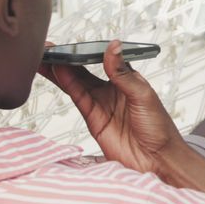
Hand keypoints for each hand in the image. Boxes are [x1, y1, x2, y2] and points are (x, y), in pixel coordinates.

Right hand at [39, 40, 182, 174]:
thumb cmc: (159, 128)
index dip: (86, 51)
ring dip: (60, 70)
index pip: (102, 60)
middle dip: (66, 58)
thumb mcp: (144, 95)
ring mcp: (101, 104)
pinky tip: (57, 72)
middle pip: (84, 70)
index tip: (73, 42)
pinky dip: (66, 84)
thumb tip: (113, 47)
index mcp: (127, 79)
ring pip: (76, 82)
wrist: (158, 161)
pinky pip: (77, 98)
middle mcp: (111, 90)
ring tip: (45, 57)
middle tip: (49, 47)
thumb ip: (123, 74)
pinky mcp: (93, 120)